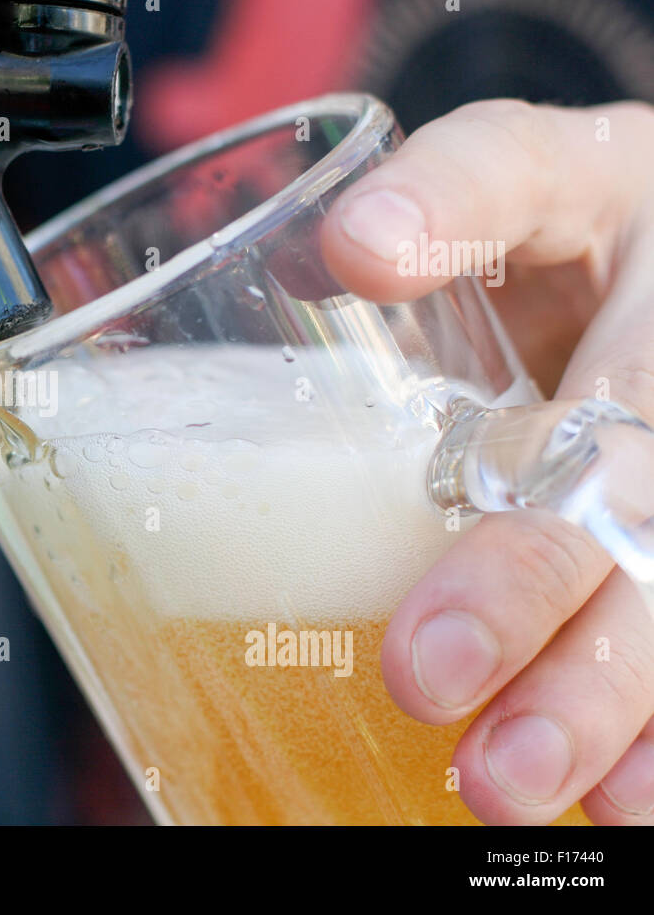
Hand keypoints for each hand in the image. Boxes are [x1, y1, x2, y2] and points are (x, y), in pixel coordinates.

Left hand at [321, 99, 653, 824]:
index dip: (450, 211)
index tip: (361, 257)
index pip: (522, 174)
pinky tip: (617, 802)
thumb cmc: (570, 243)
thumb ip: (448, 209)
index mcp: (610, 201)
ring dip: (609, 686)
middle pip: (631, 454)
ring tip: (517, 781)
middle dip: (533, 571)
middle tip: (430, 670)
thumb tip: (349, 249)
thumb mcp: (515, 197)